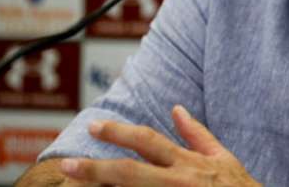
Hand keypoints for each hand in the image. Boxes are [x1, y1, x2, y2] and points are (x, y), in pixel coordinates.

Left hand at [59, 105, 261, 186]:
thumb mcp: (222, 157)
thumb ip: (196, 134)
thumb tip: (176, 109)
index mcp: (188, 162)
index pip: (147, 141)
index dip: (118, 132)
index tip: (94, 127)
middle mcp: (178, 181)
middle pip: (130, 173)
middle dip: (95, 168)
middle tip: (66, 165)